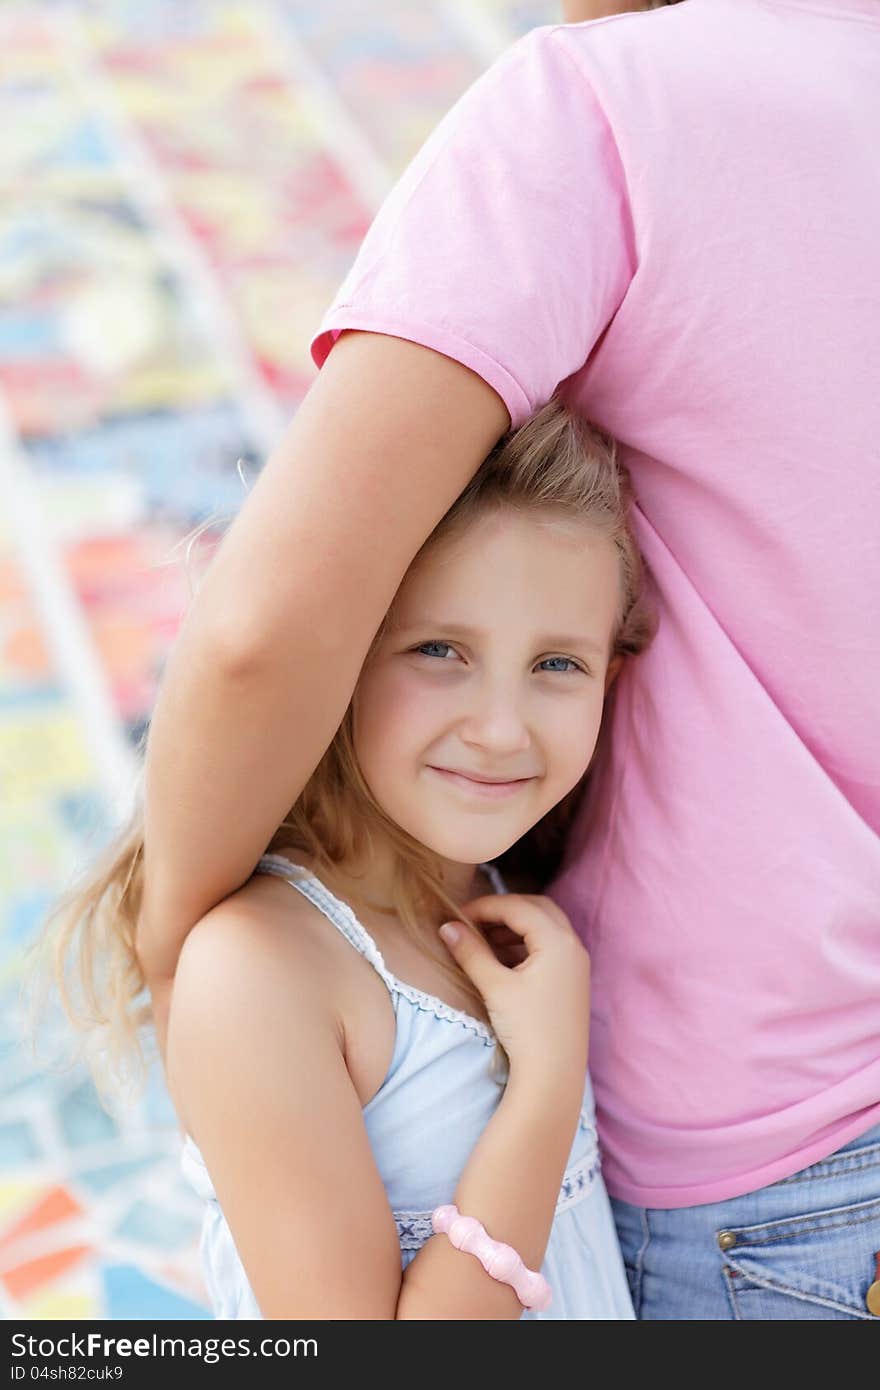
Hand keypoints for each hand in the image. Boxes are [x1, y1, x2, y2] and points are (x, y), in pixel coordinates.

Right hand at [438, 895, 589, 1084]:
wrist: (554, 1076)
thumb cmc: (526, 1029)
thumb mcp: (495, 987)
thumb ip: (471, 952)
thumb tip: (447, 926)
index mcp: (558, 941)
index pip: (518, 907)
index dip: (485, 907)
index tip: (457, 916)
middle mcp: (574, 946)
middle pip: (537, 908)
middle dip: (504, 910)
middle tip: (474, 921)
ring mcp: (577, 964)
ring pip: (545, 927)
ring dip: (514, 927)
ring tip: (483, 940)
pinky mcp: (573, 981)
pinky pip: (550, 948)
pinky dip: (525, 945)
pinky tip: (502, 960)